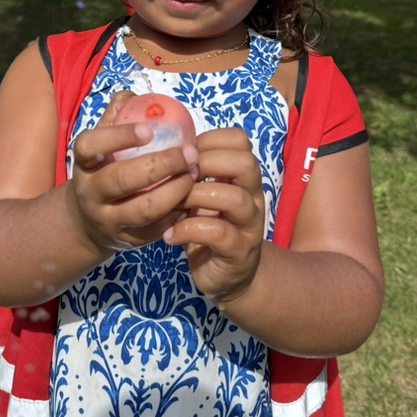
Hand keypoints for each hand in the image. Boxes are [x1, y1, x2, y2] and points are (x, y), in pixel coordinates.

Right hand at [71, 91, 198, 251]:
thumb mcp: (101, 145)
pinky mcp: (129, 240)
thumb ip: (117, 117)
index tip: (148, 129)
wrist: (87, 223)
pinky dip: (178, 212)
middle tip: (190, 153)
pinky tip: (193, 197)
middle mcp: (91, 193)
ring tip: (194, 175)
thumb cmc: (103, 170)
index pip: (90, 146)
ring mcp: (109, 220)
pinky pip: (158, 229)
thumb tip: (136, 96)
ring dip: (175, 191)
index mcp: (83, 163)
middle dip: (161, 165)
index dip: (118, 137)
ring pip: (144, 209)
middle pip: (122, 180)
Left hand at [164, 127, 264, 303]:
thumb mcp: (200, 196)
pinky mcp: (239, 251)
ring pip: (234, 198)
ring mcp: (249, 224)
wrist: (227, 275)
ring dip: (196, 196)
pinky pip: (218, 233)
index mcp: (242, 177)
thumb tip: (164, 150)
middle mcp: (252, 196)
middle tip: (180, 175)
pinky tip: (170, 236)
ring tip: (172, 205)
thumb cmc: (208, 227)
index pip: (240, 141)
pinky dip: (188, 230)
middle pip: (246, 164)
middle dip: (208, 162)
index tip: (184, 154)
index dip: (210, 140)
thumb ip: (192, 174)